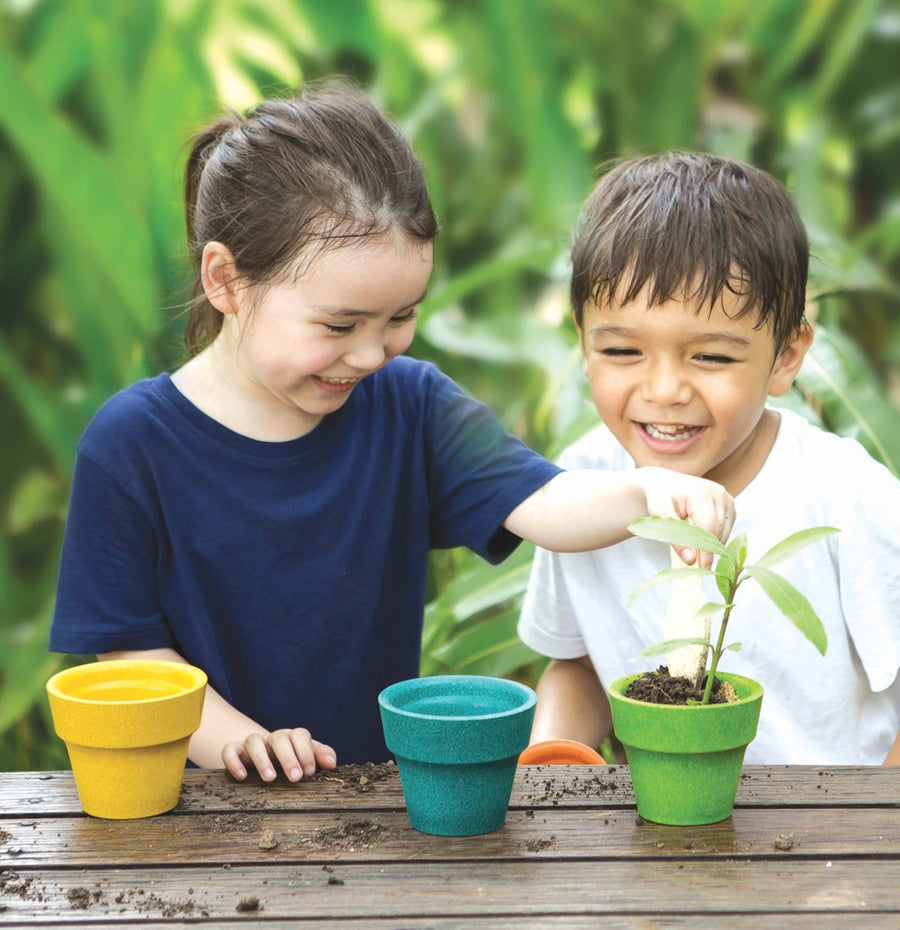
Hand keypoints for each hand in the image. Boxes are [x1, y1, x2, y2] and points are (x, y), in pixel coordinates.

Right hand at [222, 728, 336, 781]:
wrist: (259, 760)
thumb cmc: (289, 762)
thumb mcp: (305, 758)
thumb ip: (320, 756)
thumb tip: (332, 764)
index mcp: (291, 739)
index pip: (300, 735)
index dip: (306, 751)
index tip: (310, 772)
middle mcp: (272, 738)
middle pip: (279, 737)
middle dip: (289, 757)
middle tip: (295, 778)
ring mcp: (252, 744)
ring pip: (253, 740)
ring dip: (262, 759)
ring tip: (270, 779)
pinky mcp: (234, 751)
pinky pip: (230, 750)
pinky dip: (234, 761)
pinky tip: (242, 777)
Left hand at [637, 466, 735, 567]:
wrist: (665, 484)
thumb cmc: (659, 498)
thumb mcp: (660, 515)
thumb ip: (675, 537)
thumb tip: (691, 559)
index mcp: (702, 493)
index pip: (710, 528)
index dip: (706, 550)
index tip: (702, 568)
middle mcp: (719, 494)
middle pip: (719, 532)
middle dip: (706, 548)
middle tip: (691, 559)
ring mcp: (727, 499)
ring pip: (724, 533)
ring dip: (709, 543)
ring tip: (690, 539)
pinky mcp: (730, 506)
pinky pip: (726, 530)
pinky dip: (713, 537)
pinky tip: (698, 533)